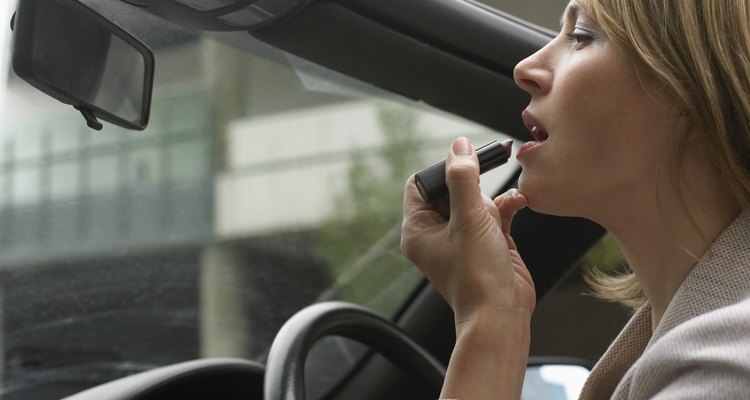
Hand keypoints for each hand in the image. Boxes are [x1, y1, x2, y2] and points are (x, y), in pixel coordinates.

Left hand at [401, 137, 535, 327]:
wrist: (502, 314)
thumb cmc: (477, 275)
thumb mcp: (469, 219)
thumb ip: (463, 178)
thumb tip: (459, 146)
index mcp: (418, 229)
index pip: (421, 184)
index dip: (441, 168)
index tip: (465, 161)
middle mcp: (436, 233)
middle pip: (450, 188)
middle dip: (473, 180)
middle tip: (491, 162)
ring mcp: (462, 238)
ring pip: (475, 200)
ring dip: (493, 196)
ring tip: (504, 199)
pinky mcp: (486, 243)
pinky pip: (494, 214)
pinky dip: (506, 206)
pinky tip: (519, 202)